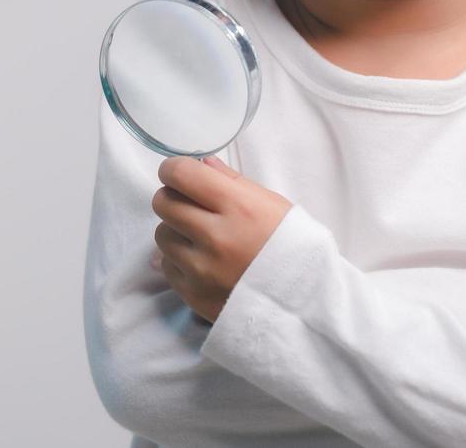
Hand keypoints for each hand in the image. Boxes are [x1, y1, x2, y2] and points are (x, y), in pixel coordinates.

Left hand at [148, 155, 293, 325]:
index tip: (178, 173)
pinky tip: (203, 261)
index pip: (181, 174)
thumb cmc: (291, 246)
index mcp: (238, 207)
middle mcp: (216, 236)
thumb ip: (233, 181)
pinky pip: (167, 265)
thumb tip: (202, 164)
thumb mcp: (272, 205)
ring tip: (201, 237)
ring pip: (161, 234)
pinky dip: (179, 260)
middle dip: (172, 197)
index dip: (174, 169)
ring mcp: (202, 268)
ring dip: (175, 231)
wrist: (304, 301)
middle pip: (163, 202)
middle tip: (190, 204)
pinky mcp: (194, 294)